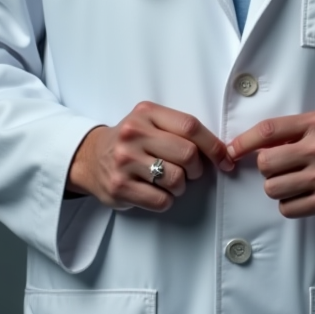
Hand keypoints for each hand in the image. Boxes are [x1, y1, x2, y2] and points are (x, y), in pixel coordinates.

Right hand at [65, 101, 233, 211]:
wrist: (90, 158)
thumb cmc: (131, 141)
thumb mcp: (151, 122)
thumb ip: (180, 130)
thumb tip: (221, 152)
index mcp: (146, 113)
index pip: (190, 126)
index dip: (213, 145)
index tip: (225, 159)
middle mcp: (133, 133)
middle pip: (188, 154)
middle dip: (196, 168)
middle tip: (190, 171)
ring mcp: (124, 161)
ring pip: (176, 179)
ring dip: (180, 186)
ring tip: (168, 181)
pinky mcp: (119, 187)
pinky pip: (161, 200)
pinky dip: (166, 200)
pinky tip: (155, 191)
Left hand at [227, 111, 314, 218]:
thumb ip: (286, 132)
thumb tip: (243, 146)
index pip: (268, 131)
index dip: (244, 142)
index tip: (230, 151)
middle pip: (266, 163)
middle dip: (268, 168)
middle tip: (282, 168)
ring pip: (272, 188)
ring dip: (277, 188)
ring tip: (295, 181)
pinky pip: (286, 208)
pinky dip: (289, 204)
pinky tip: (304, 195)